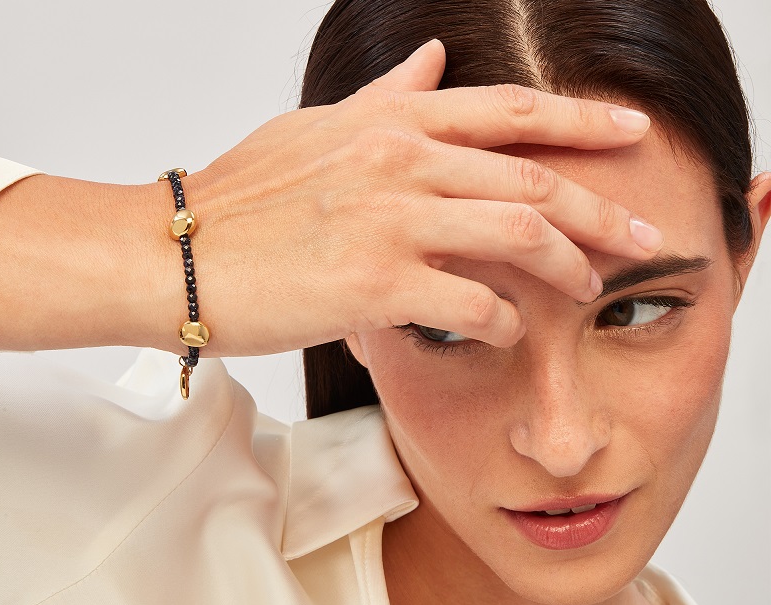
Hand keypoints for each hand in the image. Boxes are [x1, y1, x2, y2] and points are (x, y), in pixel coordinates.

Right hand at [159, 39, 662, 356]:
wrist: (173, 253)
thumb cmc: (237, 201)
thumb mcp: (312, 131)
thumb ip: (384, 98)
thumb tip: (437, 61)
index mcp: (388, 123)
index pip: (507, 111)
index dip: (579, 121)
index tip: (630, 135)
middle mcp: (398, 160)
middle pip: (532, 176)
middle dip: (601, 208)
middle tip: (642, 236)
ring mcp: (389, 220)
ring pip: (518, 234)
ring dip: (566, 266)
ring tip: (588, 290)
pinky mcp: (373, 284)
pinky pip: (472, 304)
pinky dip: (503, 322)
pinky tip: (507, 334)